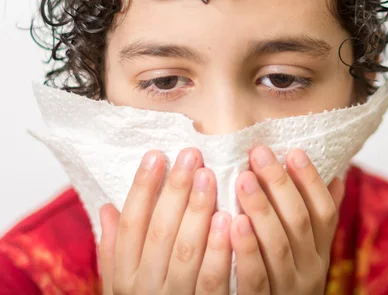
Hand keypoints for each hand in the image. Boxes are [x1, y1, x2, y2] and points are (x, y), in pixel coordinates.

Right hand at [98, 148, 231, 293]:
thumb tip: (107, 207)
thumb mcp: (126, 284)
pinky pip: (213, 282)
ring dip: (197, 213)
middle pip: (159, 232)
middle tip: (191, 155)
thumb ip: (117, 249)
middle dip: (175, 190)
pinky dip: (221, 250)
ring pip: (185, 253)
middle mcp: (145, 289)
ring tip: (209, 177)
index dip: (142, 188)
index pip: (131, 225)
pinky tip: (232, 219)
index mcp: (125, 277)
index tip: (157, 155)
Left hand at [231, 147, 344, 293]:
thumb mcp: (308, 253)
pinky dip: (245, 250)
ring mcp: (287, 290)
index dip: (311, 180)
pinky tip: (230, 222)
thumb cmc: (285, 282)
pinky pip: (255, 279)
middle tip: (258, 153)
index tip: (293, 151)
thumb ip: (318, 219)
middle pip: (299, 222)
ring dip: (262, 210)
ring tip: (243, 179)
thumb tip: (337, 176)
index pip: (325, 212)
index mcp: (320, 253)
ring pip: (278, 247)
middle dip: (279, 184)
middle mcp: (310, 271)